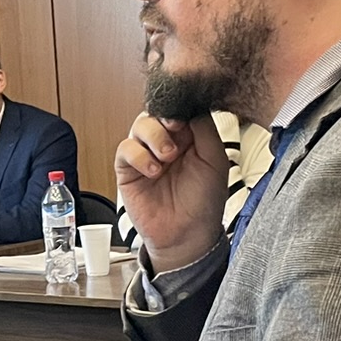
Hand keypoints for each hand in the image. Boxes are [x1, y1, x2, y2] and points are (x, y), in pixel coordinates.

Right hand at [114, 112, 228, 270]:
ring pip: (139, 125)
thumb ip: (205, 130)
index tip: (185, 114)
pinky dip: (139, 155)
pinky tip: (154, 171)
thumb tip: (191, 105)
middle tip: (175, 129)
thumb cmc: (204, 201)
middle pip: (156, 111)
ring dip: (153, 136)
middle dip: (165, 117)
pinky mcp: (128, 169)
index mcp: (189, 135)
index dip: (180, 106)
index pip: (179, 107)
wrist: (187, 235)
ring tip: (167, 156)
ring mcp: (146, 153)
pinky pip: (125, 149)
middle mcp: (166, 141)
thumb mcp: (215, 160)